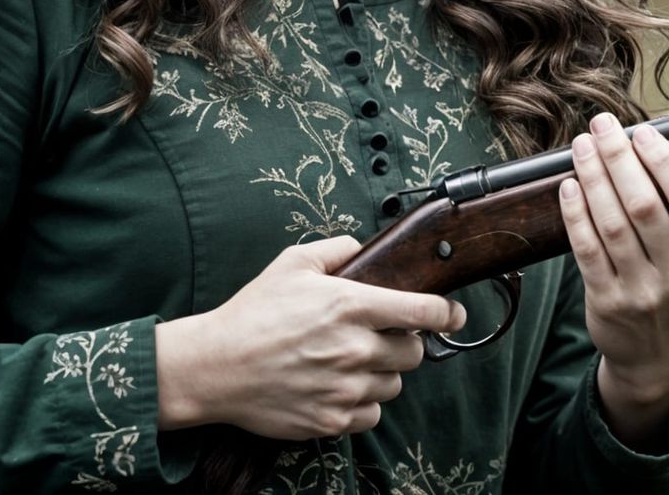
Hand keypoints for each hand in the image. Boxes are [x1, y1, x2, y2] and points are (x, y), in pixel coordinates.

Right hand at [154, 235, 465, 438]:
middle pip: (413, 353)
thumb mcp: (291, 263)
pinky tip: (338, 386)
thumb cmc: (252, 313)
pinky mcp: (331, 419)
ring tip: (350, 362)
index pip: (421, 311)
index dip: (446, 313)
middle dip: (404, 343)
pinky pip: (370, 415)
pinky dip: (362, 403)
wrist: (214, 367)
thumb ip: (336, 249)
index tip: (453, 314)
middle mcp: (353, 348)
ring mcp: (344, 388)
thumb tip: (363, 250)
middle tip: (379, 337)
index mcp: (349, 305)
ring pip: (393, 385)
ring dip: (382, 373)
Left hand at [559, 112, 668, 442]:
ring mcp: (642, 292)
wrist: (659, 354)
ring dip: (593, 178)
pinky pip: (586, 249)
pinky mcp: (607, 302)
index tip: (642, 133)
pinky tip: (569, 186)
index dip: (665, 163)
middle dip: (619, 159)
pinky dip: (575, 214)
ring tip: (582, 147)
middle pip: (644, 206)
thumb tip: (644, 144)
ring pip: (611, 224)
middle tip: (601, 125)